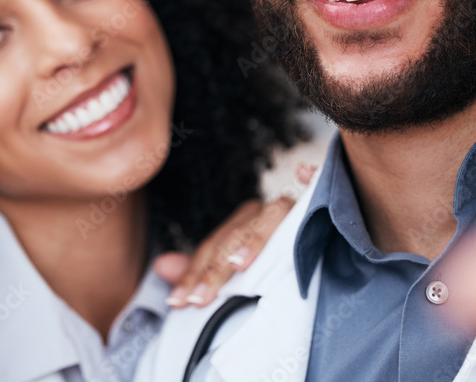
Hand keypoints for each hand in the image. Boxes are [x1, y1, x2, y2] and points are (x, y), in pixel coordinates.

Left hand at [154, 191, 300, 307]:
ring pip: (267, 218)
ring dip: (253, 241)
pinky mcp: (311, 209)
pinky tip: (305, 174)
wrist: (313, 241)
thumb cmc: (268, 261)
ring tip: (238, 264)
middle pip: (235, 236)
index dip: (194, 274)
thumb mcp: (230, 266)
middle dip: (215, 269)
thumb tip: (162, 266)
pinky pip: (311, 192)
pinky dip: (310, 178)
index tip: (180, 301)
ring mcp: (286, 208)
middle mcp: (260, 212)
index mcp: (239, 223)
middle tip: (200, 299)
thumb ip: (199, 268)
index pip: (212, 248)